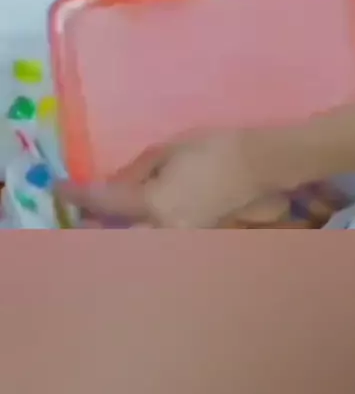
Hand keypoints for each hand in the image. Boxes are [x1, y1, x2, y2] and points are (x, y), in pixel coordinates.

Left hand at [58, 127, 304, 228]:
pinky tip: (136, 225)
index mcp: (155, 204)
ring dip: (117, 236)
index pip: (105, 202)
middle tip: (79, 218)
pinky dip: (140, 235)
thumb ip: (136, 171)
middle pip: (116, 240)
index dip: (77, 195)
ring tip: (103, 224)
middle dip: (93, 231)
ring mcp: (179, 240)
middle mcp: (163, 230)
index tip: (59, 187)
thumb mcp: (168, 149)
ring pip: (137, 245)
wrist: (256, 165)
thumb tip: (114, 183)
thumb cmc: (212, 148)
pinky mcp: (193, 239)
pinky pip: (157, 240)